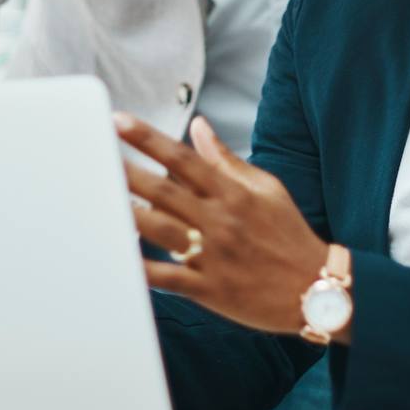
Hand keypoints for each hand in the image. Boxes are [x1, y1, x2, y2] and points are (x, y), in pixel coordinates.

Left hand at [115, 111, 328, 335]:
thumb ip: (226, 159)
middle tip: (92, 155)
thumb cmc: (288, 234)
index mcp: (232, 193)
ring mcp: (214, 255)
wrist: (317, 289)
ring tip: (96, 201)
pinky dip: (144, 271)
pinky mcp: (210, 288)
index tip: (118, 121)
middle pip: (164, 191)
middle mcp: (220, 220)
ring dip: (127, 216)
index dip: (147, 138)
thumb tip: (198, 125)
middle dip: (126, 172)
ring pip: (162, 231)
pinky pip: (170, 278)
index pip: (182, 158)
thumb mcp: (266, 188)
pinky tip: (117, 261)